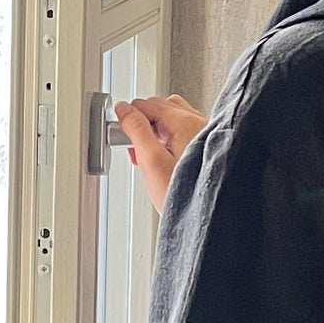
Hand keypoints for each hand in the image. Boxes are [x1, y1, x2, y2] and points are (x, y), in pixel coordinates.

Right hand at [114, 95, 207, 214]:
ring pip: (170, 119)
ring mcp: (202, 135)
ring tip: (147, 155)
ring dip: (154, 131)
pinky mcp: (202, 147)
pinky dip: (166, 140)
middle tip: (134, 148)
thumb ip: (136, 129)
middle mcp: (198, 124)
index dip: (129, 118)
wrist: (202, 218)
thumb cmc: (181, 194)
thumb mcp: (152, 160)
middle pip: (160, 108)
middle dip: (142, 124)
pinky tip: (161, 161)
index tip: (121, 134)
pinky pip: (180, 133)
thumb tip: (124, 109)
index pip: (147, 104)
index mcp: (186, 122)